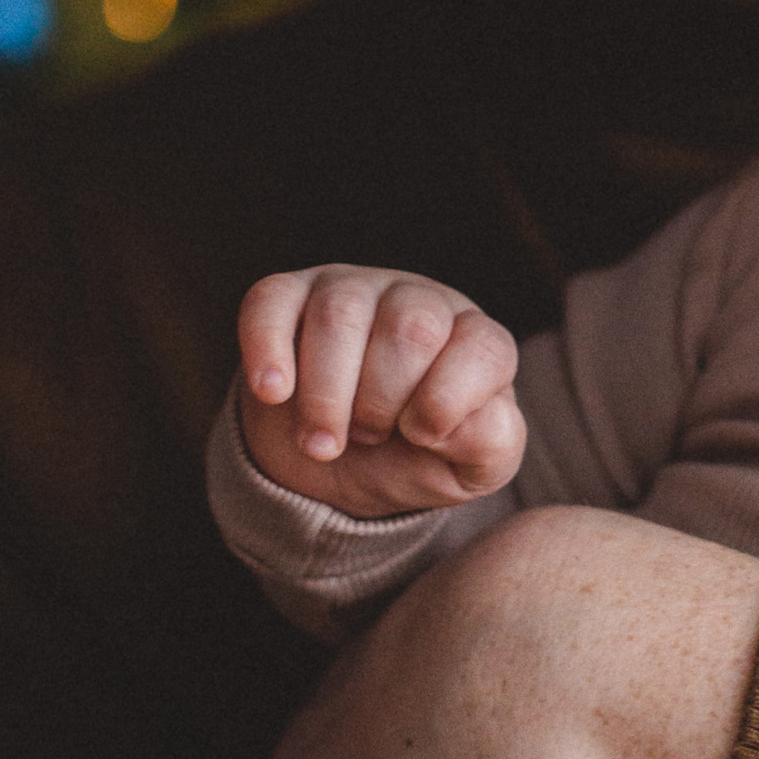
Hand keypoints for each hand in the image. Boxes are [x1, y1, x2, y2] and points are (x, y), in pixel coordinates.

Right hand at [237, 265, 525, 516]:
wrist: (339, 462)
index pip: (484, 349)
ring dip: (326, 395)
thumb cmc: (414, 456)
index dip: (449, 403)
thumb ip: (490, 445)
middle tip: (366, 439)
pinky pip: (271, 302)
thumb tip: (461, 423)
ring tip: (322, 443)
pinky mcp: (288, 295)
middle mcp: (419, 301)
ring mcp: (353, 290)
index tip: (421, 438)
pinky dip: (268, 350)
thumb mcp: (469, 468)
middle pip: (410, 328)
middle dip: (382, 403)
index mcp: (474, 339)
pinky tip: (274, 395)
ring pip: (339, 315)